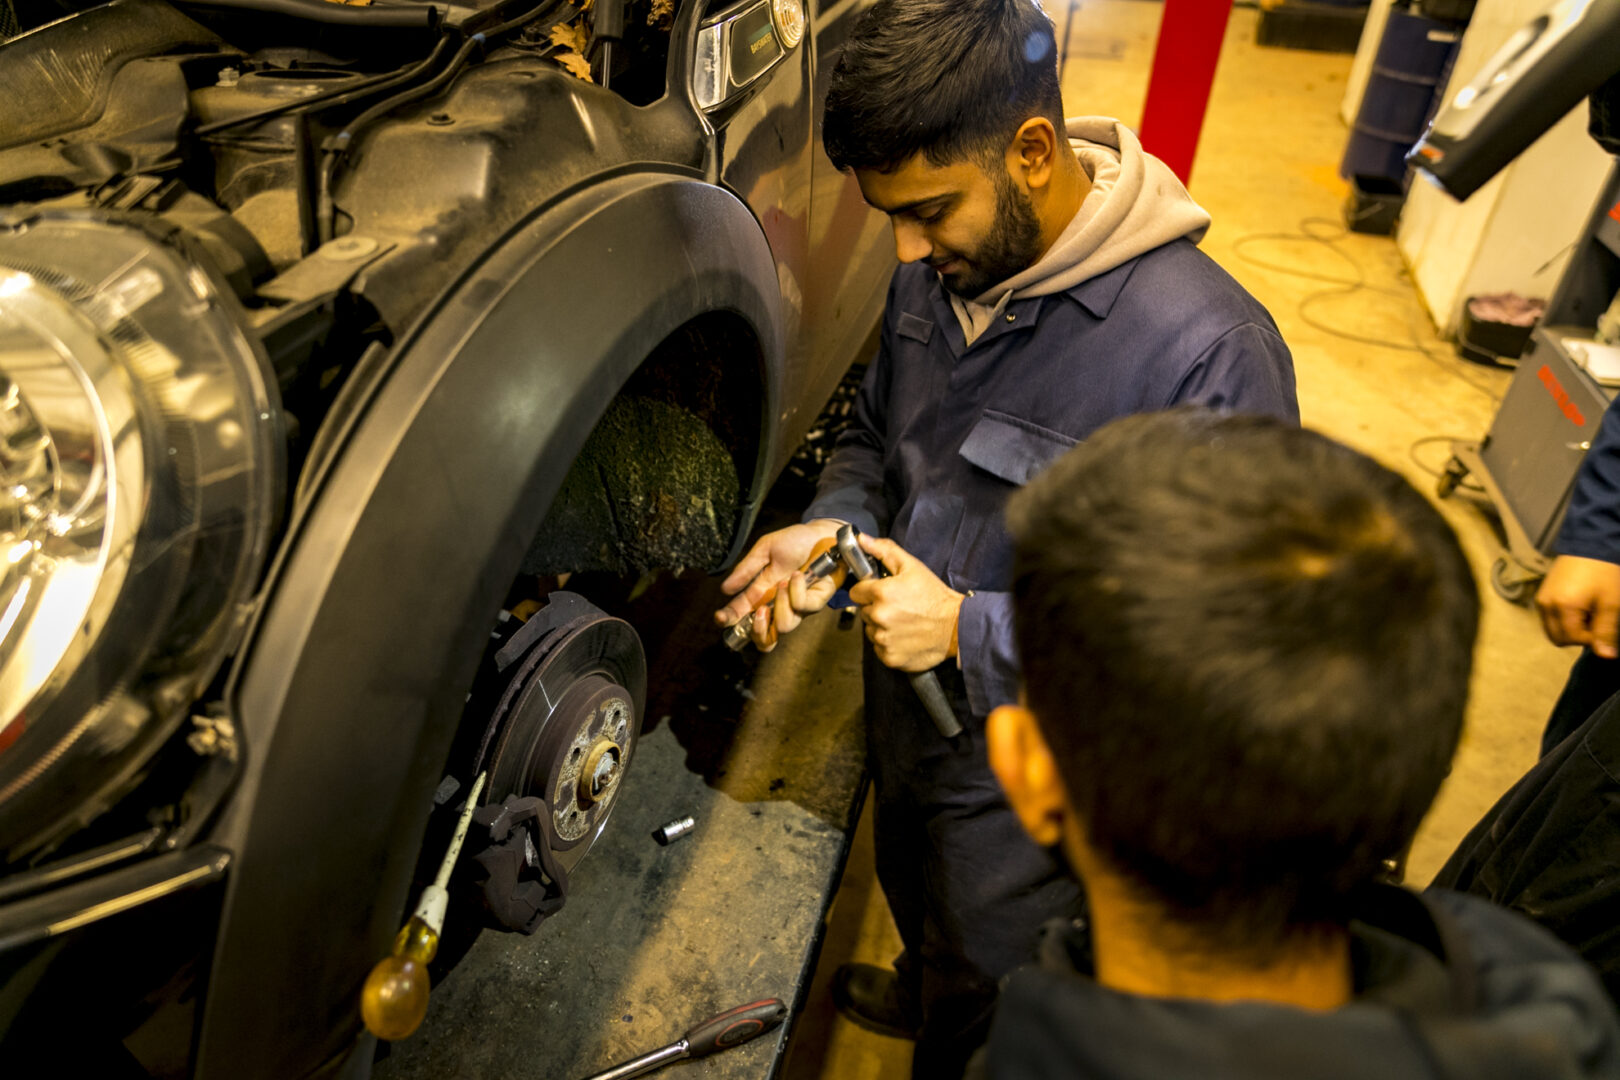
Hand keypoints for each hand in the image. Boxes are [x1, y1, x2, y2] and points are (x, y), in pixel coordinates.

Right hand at [714, 519, 844, 650]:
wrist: (822, 534)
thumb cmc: (794, 542)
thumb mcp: (765, 550)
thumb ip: (746, 570)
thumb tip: (725, 589)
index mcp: (761, 595)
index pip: (742, 616)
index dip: (730, 621)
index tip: (721, 618)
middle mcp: (778, 606)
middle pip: (764, 639)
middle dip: (756, 630)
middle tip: (758, 611)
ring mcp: (797, 607)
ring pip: (784, 626)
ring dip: (780, 604)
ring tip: (782, 582)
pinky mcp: (816, 602)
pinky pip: (802, 607)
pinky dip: (797, 590)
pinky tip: (798, 575)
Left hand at [847, 534, 965, 671]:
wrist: (956, 627)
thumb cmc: (935, 596)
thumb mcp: (912, 567)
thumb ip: (884, 551)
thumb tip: (860, 539)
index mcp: (881, 593)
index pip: (856, 592)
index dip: (869, 591)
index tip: (884, 593)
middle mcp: (879, 617)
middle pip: (864, 612)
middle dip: (876, 608)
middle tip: (898, 608)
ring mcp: (883, 639)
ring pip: (871, 630)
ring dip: (882, 627)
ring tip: (903, 623)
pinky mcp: (889, 658)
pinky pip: (880, 648)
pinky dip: (889, 644)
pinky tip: (905, 637)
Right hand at [1536, 555, 1619, 657]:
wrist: (1591, 544)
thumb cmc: (1604, 573)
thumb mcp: (1611, 603)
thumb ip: (1605, 631)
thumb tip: (1606, 657)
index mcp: (1561, 608)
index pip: (1572, 640)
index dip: (1591, 637)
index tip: (1603, 622)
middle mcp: (1545, 605)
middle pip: (1558, 639)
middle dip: (1577, 636)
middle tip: (1595, 619)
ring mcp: (1541, 600)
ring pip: (1552, 630)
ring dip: (1570, 628)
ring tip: (1587, 612)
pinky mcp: (1542, 595)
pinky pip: (1549, 618)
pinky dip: (1563, 619)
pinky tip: (1578, 606)